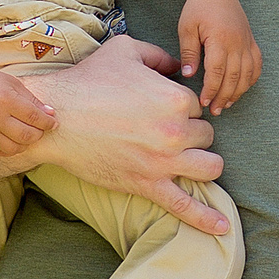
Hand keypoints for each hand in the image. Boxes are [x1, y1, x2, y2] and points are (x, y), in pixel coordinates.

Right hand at [0, 64, 57, 155]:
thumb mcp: (12, 84)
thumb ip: (32, 100)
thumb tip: (51, 115)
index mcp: (4, 99)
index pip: (33, 117)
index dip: (47, 122)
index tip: (54, 123)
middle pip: (26, 135)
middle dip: (39, 134)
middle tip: (41, 129)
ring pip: (13, 148)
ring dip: (26, 144)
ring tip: (28, 135)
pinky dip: (11, 149)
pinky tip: (14, 141)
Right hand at [21, 35, 229, 234]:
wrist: (57, 120)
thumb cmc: (88, 81)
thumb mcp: (125, 50)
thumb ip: (159, 55)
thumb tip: (177, 65)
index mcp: (175, 98)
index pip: (197, 105)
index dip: (181, 106)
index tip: (161, 108)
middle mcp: (176, 131)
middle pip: (206, 135)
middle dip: (191, 133)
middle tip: (164, 131)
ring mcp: (163, 161)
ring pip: (209, 167)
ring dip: (204, 162)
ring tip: (191, 161)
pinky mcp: (148, 185)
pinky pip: (184, 206)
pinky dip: (205, 218)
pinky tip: (222, 228)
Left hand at [177, 0, 261, 115]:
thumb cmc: (198, 7)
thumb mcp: (186, 28)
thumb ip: (189, 52)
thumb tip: (188, 75)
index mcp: (220, 38)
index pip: (217, 71)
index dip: (211, 89)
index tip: (203, 102)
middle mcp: (237, 42)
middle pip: (234, 77)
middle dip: (224, 96)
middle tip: (214, 110)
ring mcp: (247, 41)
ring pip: (247, 74)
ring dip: (238, 92)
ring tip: (226, 104)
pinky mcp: (251, 41)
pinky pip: (257, 64)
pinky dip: (251, 79)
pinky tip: (242, 88)